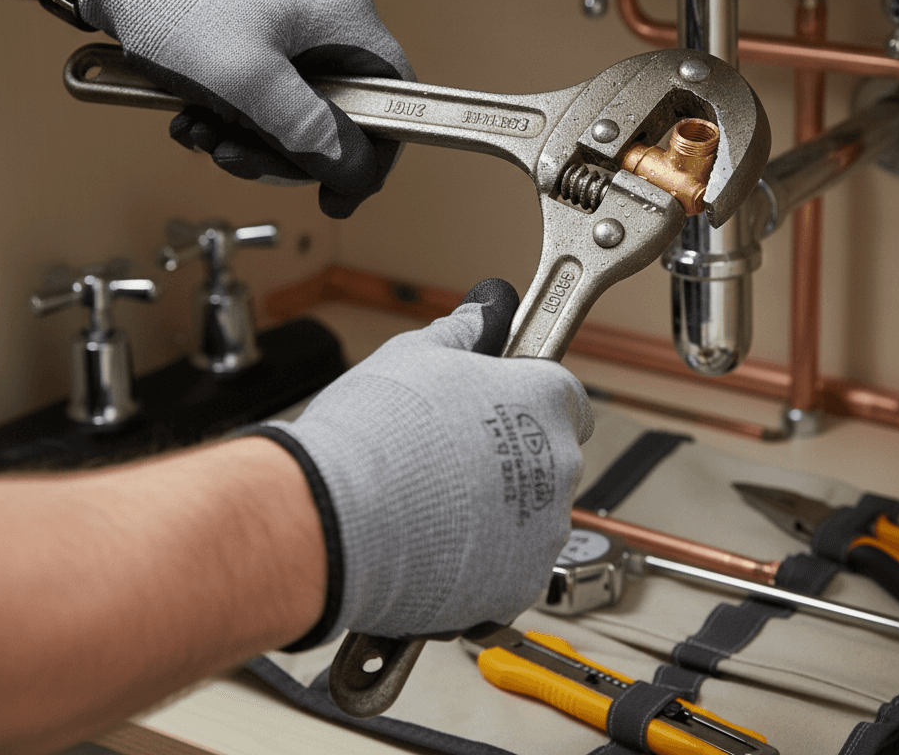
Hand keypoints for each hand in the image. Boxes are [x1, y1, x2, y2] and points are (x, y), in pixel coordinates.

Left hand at [78, 0, 413, 216]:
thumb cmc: (175, 1)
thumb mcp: (245, 81)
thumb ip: (308, 131)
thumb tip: (355, 173)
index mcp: (345, 15)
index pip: (394, 98)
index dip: (373, 155)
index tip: (339, 192)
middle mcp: (331, 14)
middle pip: (342, 113)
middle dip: (287, 148)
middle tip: (237, 158)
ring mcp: (298, 22)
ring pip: (301, 109)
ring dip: (252, 137)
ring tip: (203, 132)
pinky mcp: (267, 31)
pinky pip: (272, 93)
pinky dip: (237, 116)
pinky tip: (198, 115)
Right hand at [250, 279, 592, 647]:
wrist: (334, 519)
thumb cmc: (373, 433)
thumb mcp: (414, 353)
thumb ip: (461, 332)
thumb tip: (482, 314)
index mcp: (543, 398)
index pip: (565, 394)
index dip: (528, 399)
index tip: (500, 406)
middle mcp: (558, 463)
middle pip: (549, 457)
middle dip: (512, 457)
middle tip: (452, 456)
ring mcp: (544, 529)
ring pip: (531, 516)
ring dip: (498, 511)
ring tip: (434, 503)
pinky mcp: (518, 584)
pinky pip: (509, 565)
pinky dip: (482, 560)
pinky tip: (433, 542)